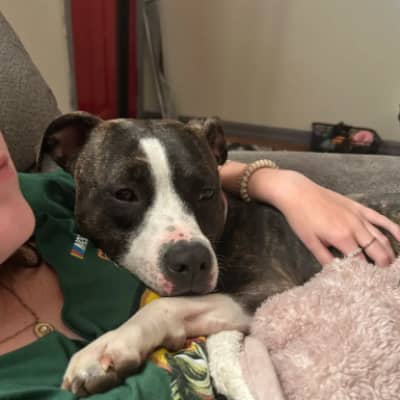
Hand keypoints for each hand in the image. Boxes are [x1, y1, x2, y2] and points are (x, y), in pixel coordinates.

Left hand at [249, 170, 399, 266]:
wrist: (297, 193)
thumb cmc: (300, 218)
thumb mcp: (310, 242)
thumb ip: (325, 258)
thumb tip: (335, 272)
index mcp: (342, 238)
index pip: (360, 261)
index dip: (365, 273)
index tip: (367, 282)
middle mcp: (355, 227)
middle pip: (377, 251)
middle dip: (383, 266)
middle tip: (384, 277)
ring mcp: (359, 216)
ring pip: (381, 237)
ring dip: (389, 252)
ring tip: (391, 265)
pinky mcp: (359, 207)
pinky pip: (380, 219)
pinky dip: (393, 228)